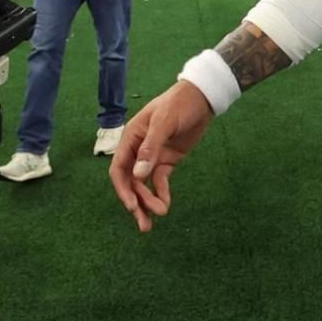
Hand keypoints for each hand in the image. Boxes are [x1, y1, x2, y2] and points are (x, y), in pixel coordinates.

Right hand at [110, 80, 215, 231]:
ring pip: (144, 184)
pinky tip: (165, 205)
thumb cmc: (178, 104)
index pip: (119, 169)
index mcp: (131, 139)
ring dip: (148, 202)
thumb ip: (151, 148)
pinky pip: (160, 180)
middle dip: (136, 202)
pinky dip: (161, 193)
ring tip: (156, 218)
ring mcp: (153, 157)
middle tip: (144, 222)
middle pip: (131, 182)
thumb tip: (138, 175)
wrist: (202, 98)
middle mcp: (138, 150)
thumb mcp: (164, 122)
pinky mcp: (168, 160)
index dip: (123, 189)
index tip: (131, 206)